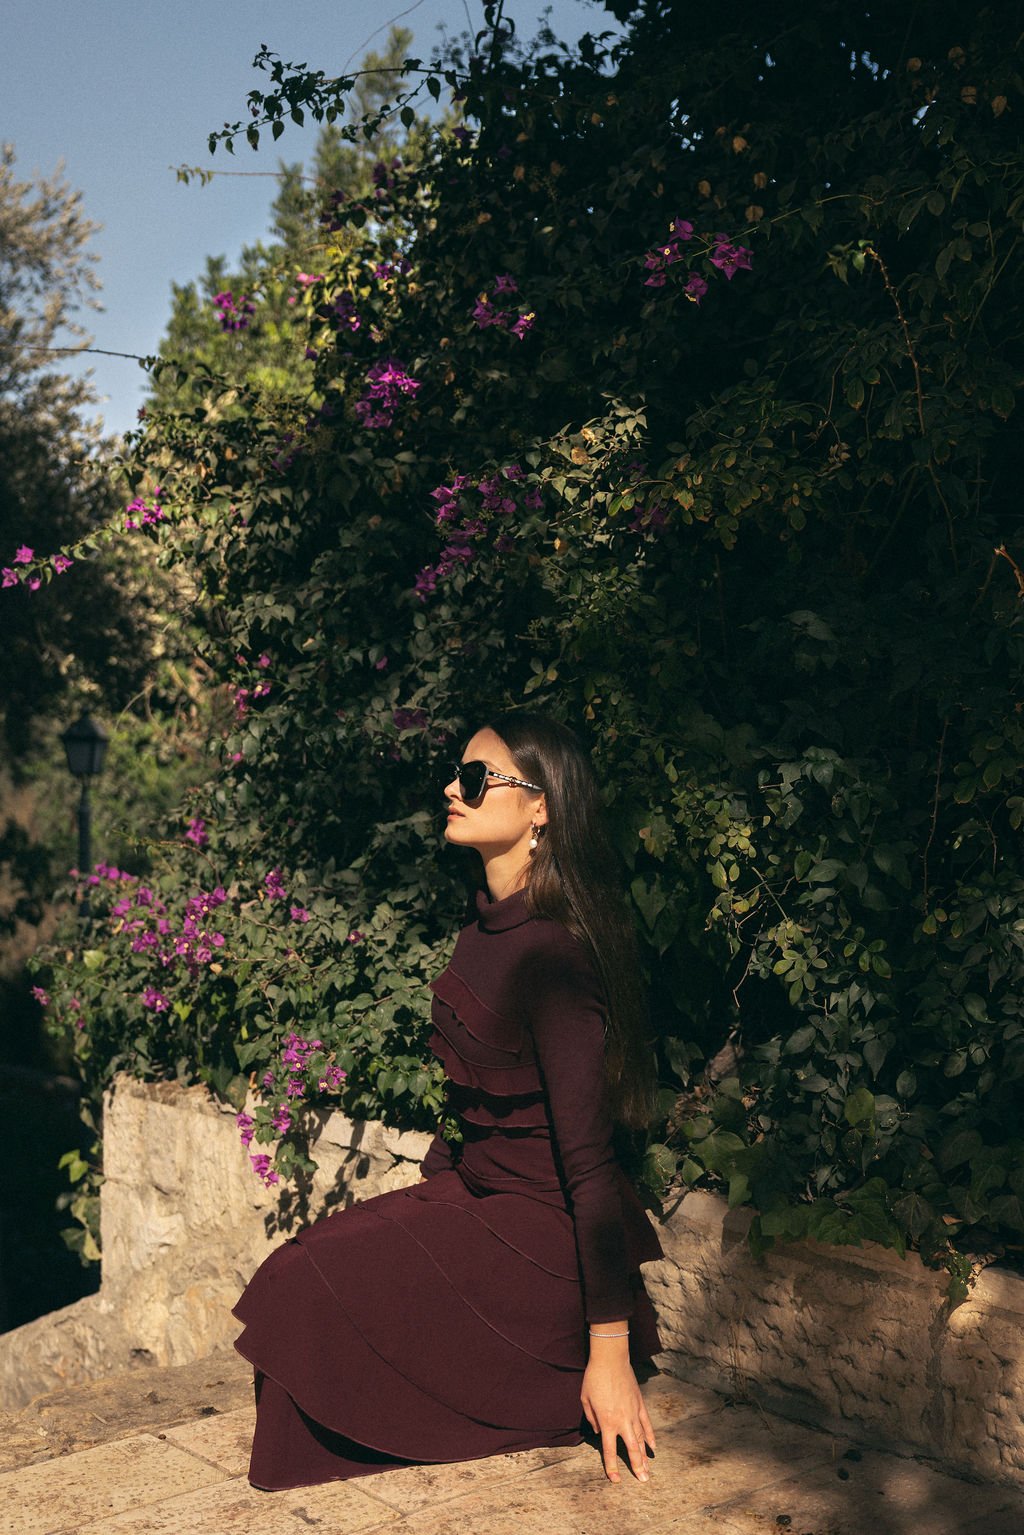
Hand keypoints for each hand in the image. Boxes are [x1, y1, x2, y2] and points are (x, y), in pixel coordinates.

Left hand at [580, 1356, 654, 1482]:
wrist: (610, 1359)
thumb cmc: (594, 1379)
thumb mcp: (585, 1400)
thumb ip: (592, 1419)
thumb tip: (598, 1432)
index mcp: (606, 1422)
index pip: (609, 1450)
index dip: (612, 1467)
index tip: (616, 1480)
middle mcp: (622, 1420)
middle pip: (632, 1449)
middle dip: (638, 1466)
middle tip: (644, 1481)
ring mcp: (633, 1412)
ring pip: (642, 1439)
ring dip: (646, 1456)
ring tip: (649, 1470)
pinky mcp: (640, 1404)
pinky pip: (647, 1424)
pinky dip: (651, 1436)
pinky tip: (653, 1447)